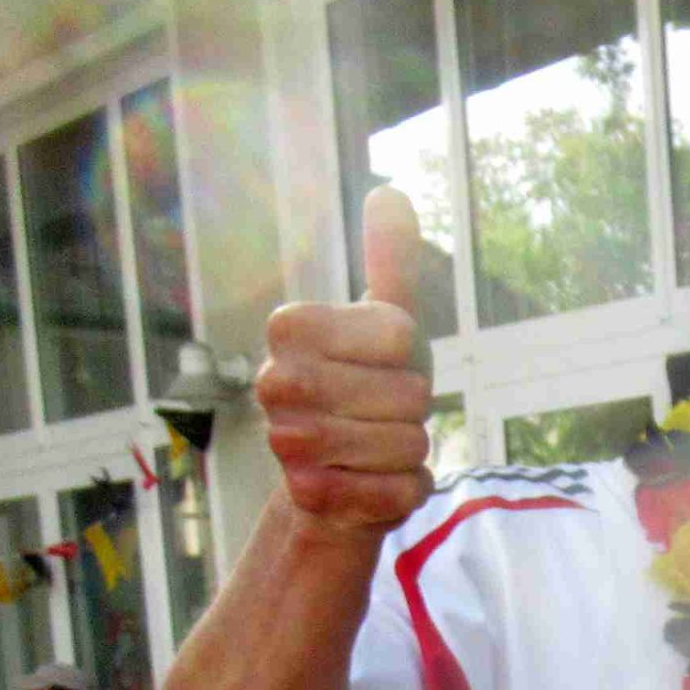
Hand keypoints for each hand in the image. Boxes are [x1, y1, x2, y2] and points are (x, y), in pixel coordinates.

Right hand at [256, 186, 434, 536]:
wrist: (338, 476)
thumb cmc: (369, 388)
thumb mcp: (387, 322)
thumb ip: (391, 260)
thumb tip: (390, 192)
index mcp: (290, 326)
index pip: (400, 333)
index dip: (407, 353)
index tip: (377, 362)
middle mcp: (276, 381)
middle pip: (411, 394)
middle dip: (413, 410)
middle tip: (379, 413)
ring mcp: (289, 443)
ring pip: (408, 443)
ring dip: (410, 451)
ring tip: (375, 447)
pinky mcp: (312, 497)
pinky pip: (402, 491)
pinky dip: (405, 490)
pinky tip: (372, 485)